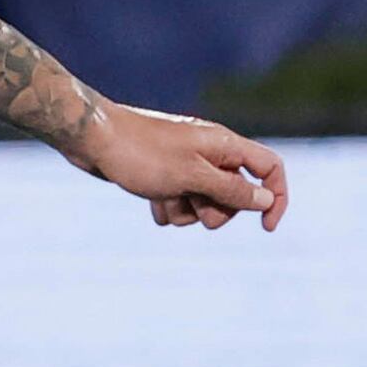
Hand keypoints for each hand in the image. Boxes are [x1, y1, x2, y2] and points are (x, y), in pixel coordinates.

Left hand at [67, 101, 288, 231]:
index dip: (276, 197)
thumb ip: (232, 189)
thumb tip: (266, 199)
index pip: (270, 167)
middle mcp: (209, 153)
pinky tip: (150, 201)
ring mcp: (185, 165)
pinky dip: (167, 207)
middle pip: (236, 194)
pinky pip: (178, 203)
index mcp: (224, 145)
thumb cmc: (141, 153)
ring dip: (186, 210)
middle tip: (193, 204)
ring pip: (204, 203)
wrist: (91, 139)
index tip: (266, 227)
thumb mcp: (192, 176)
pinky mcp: (163, 176)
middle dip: (218, 210)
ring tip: (163, 197)